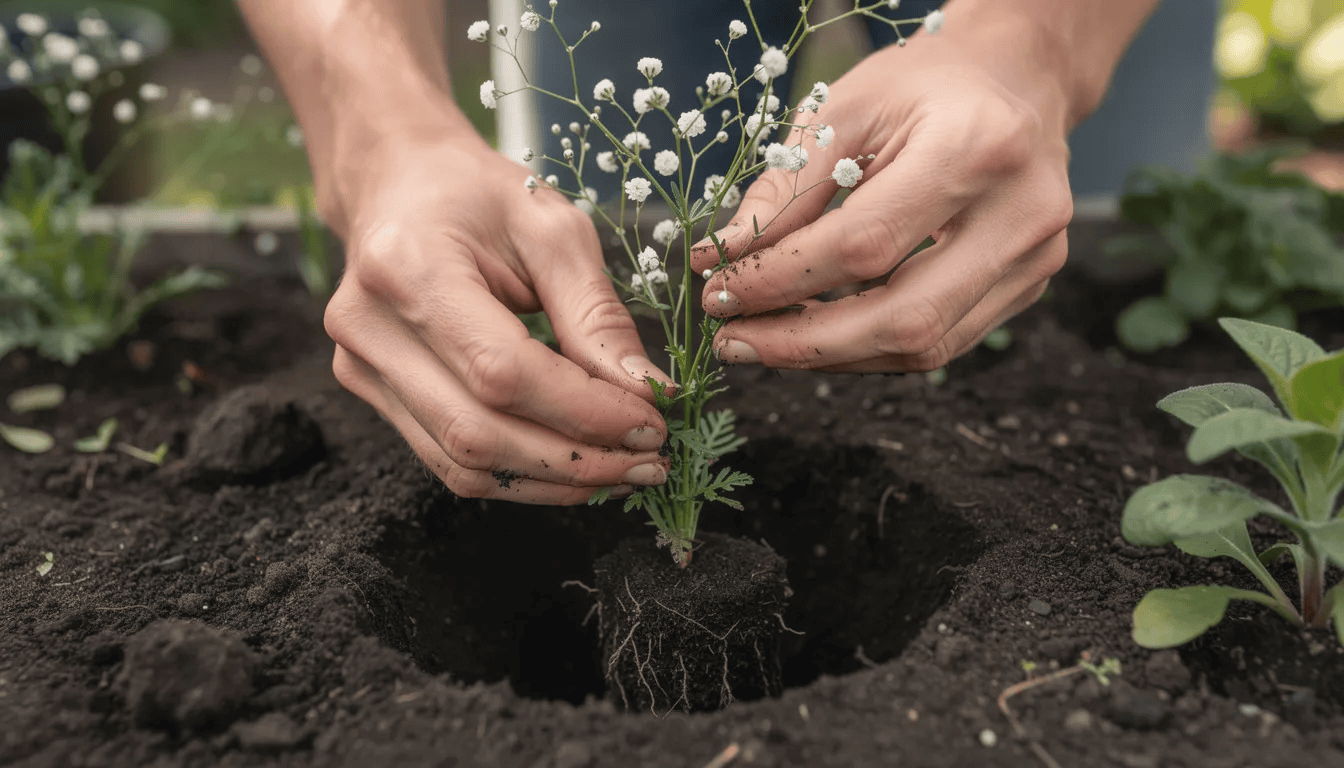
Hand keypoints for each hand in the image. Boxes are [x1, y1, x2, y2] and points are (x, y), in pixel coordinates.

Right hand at [322, 131, 672, 503]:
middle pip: (479, 433)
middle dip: (576, 461)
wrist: (397, 181)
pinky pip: (448, 460)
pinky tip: (573, 466)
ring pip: (463, 463)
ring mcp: (361, 367)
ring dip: (553, 481)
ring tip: (622, 470)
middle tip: (649, 460)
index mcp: (408, 267)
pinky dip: (520, 474)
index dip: (583, 411)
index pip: (502, 372)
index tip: (652, 422)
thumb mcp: (552, 229)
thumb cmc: (476, 193)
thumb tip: (646, 393)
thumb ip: (596, 315)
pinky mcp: (370, 391)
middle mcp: (369, 326)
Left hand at [690, 29, 1074, 371]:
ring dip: (831, 356)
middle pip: (902, 317)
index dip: (782, 280)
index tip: (720, 292)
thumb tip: (720, 261)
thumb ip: (785, 188)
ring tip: (764, 341)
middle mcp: (1021, 213)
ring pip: (923, 346)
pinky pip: (942, 341)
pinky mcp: (1030, 284)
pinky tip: (818, 334)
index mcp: (976, 148)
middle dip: (803, 343)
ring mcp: (1035, 258)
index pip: (863, 244)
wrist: (1020, 78)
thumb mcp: (843, 109)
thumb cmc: (924, 85)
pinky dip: (870, 347)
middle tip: (732, 341)